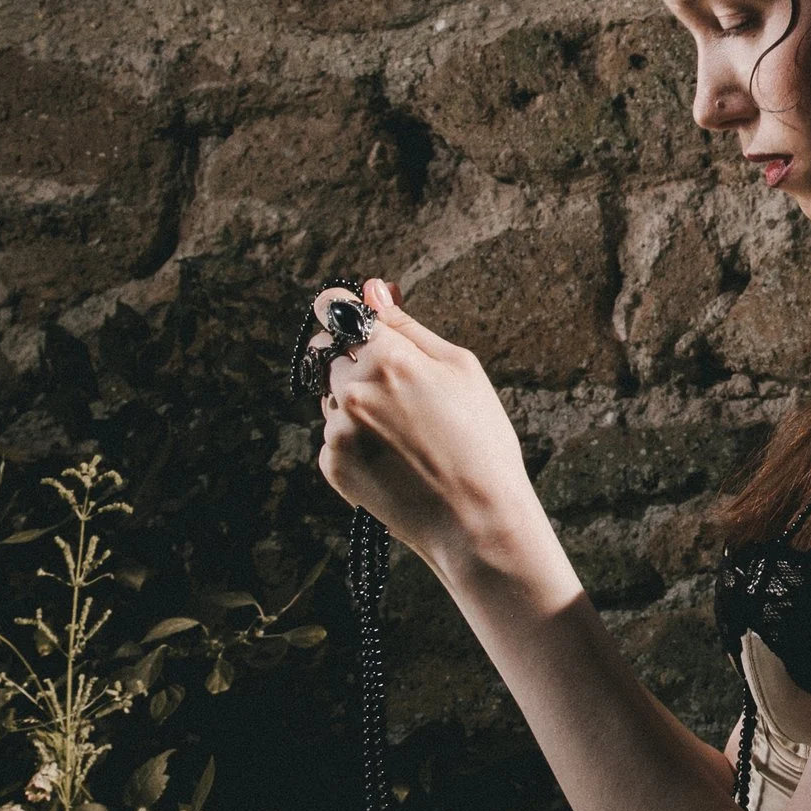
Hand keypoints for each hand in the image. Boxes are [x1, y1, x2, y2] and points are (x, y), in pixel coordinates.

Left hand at [311, 278, 539, 580]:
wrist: (476, 520)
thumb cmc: (481, 439)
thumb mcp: (461, 368)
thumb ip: (408, 326)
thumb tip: (372, 291)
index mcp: (386, 358)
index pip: (334, 309)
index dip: (343, 310)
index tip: (353, 318)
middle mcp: (352, 391)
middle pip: (328, 354)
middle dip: (353, 359)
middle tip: (396, 387)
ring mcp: (338, 431)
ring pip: (332, 398)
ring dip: (356, 402)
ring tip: (407, 433)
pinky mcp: (333, 466)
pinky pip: (336, 437)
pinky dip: (358, 441)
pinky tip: (397, 459)